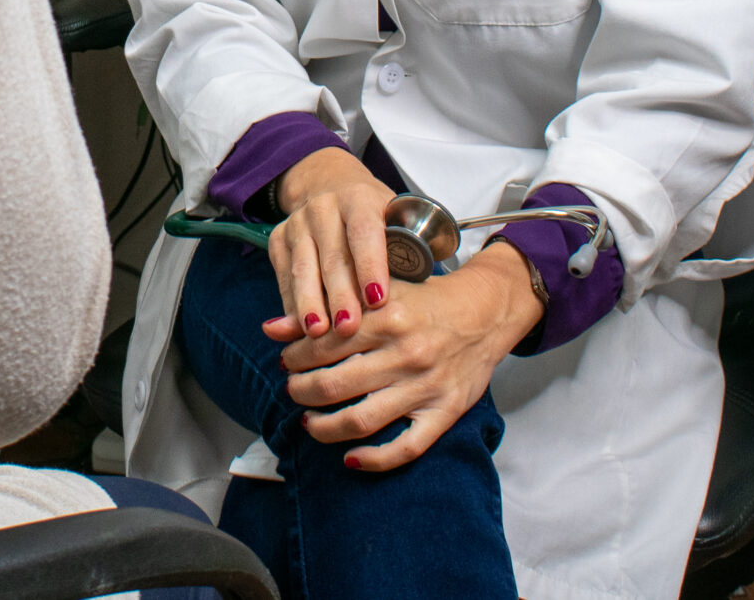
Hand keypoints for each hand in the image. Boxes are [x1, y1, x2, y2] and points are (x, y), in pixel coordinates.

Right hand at [259, 147, 396, 344]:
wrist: (329, 187)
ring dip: (310, 303)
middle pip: (333, 257)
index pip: (365, 232)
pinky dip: (292, 304)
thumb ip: (410, 250)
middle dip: (340, 295)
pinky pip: (284, 277)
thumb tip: (422, 293)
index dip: (371, 266)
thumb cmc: (375, 217)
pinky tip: (298, 328)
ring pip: (304, 268)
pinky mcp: (278, 240)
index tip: (378, 299)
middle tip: (349, 328)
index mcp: (359, 198)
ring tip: (318, 332)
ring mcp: (298, 223)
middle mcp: (324, 207)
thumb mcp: (396, 219)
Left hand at [277, 245, 541, 470]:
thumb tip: (269, 328)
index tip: (286, 360)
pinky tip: (350, 458)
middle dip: (302, 392)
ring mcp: (426, 387)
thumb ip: (325, 308)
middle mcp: (406, 354)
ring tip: (309, 422)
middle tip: (294, 390)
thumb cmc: (423, 301)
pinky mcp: (445, 412)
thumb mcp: (377, 293)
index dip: (295, 356)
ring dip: (324, 428)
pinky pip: (406, 447)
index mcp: (386, 317)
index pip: (323, 344)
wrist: (484, 312)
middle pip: (334, 386)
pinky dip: (375, 460)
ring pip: (362, 420)